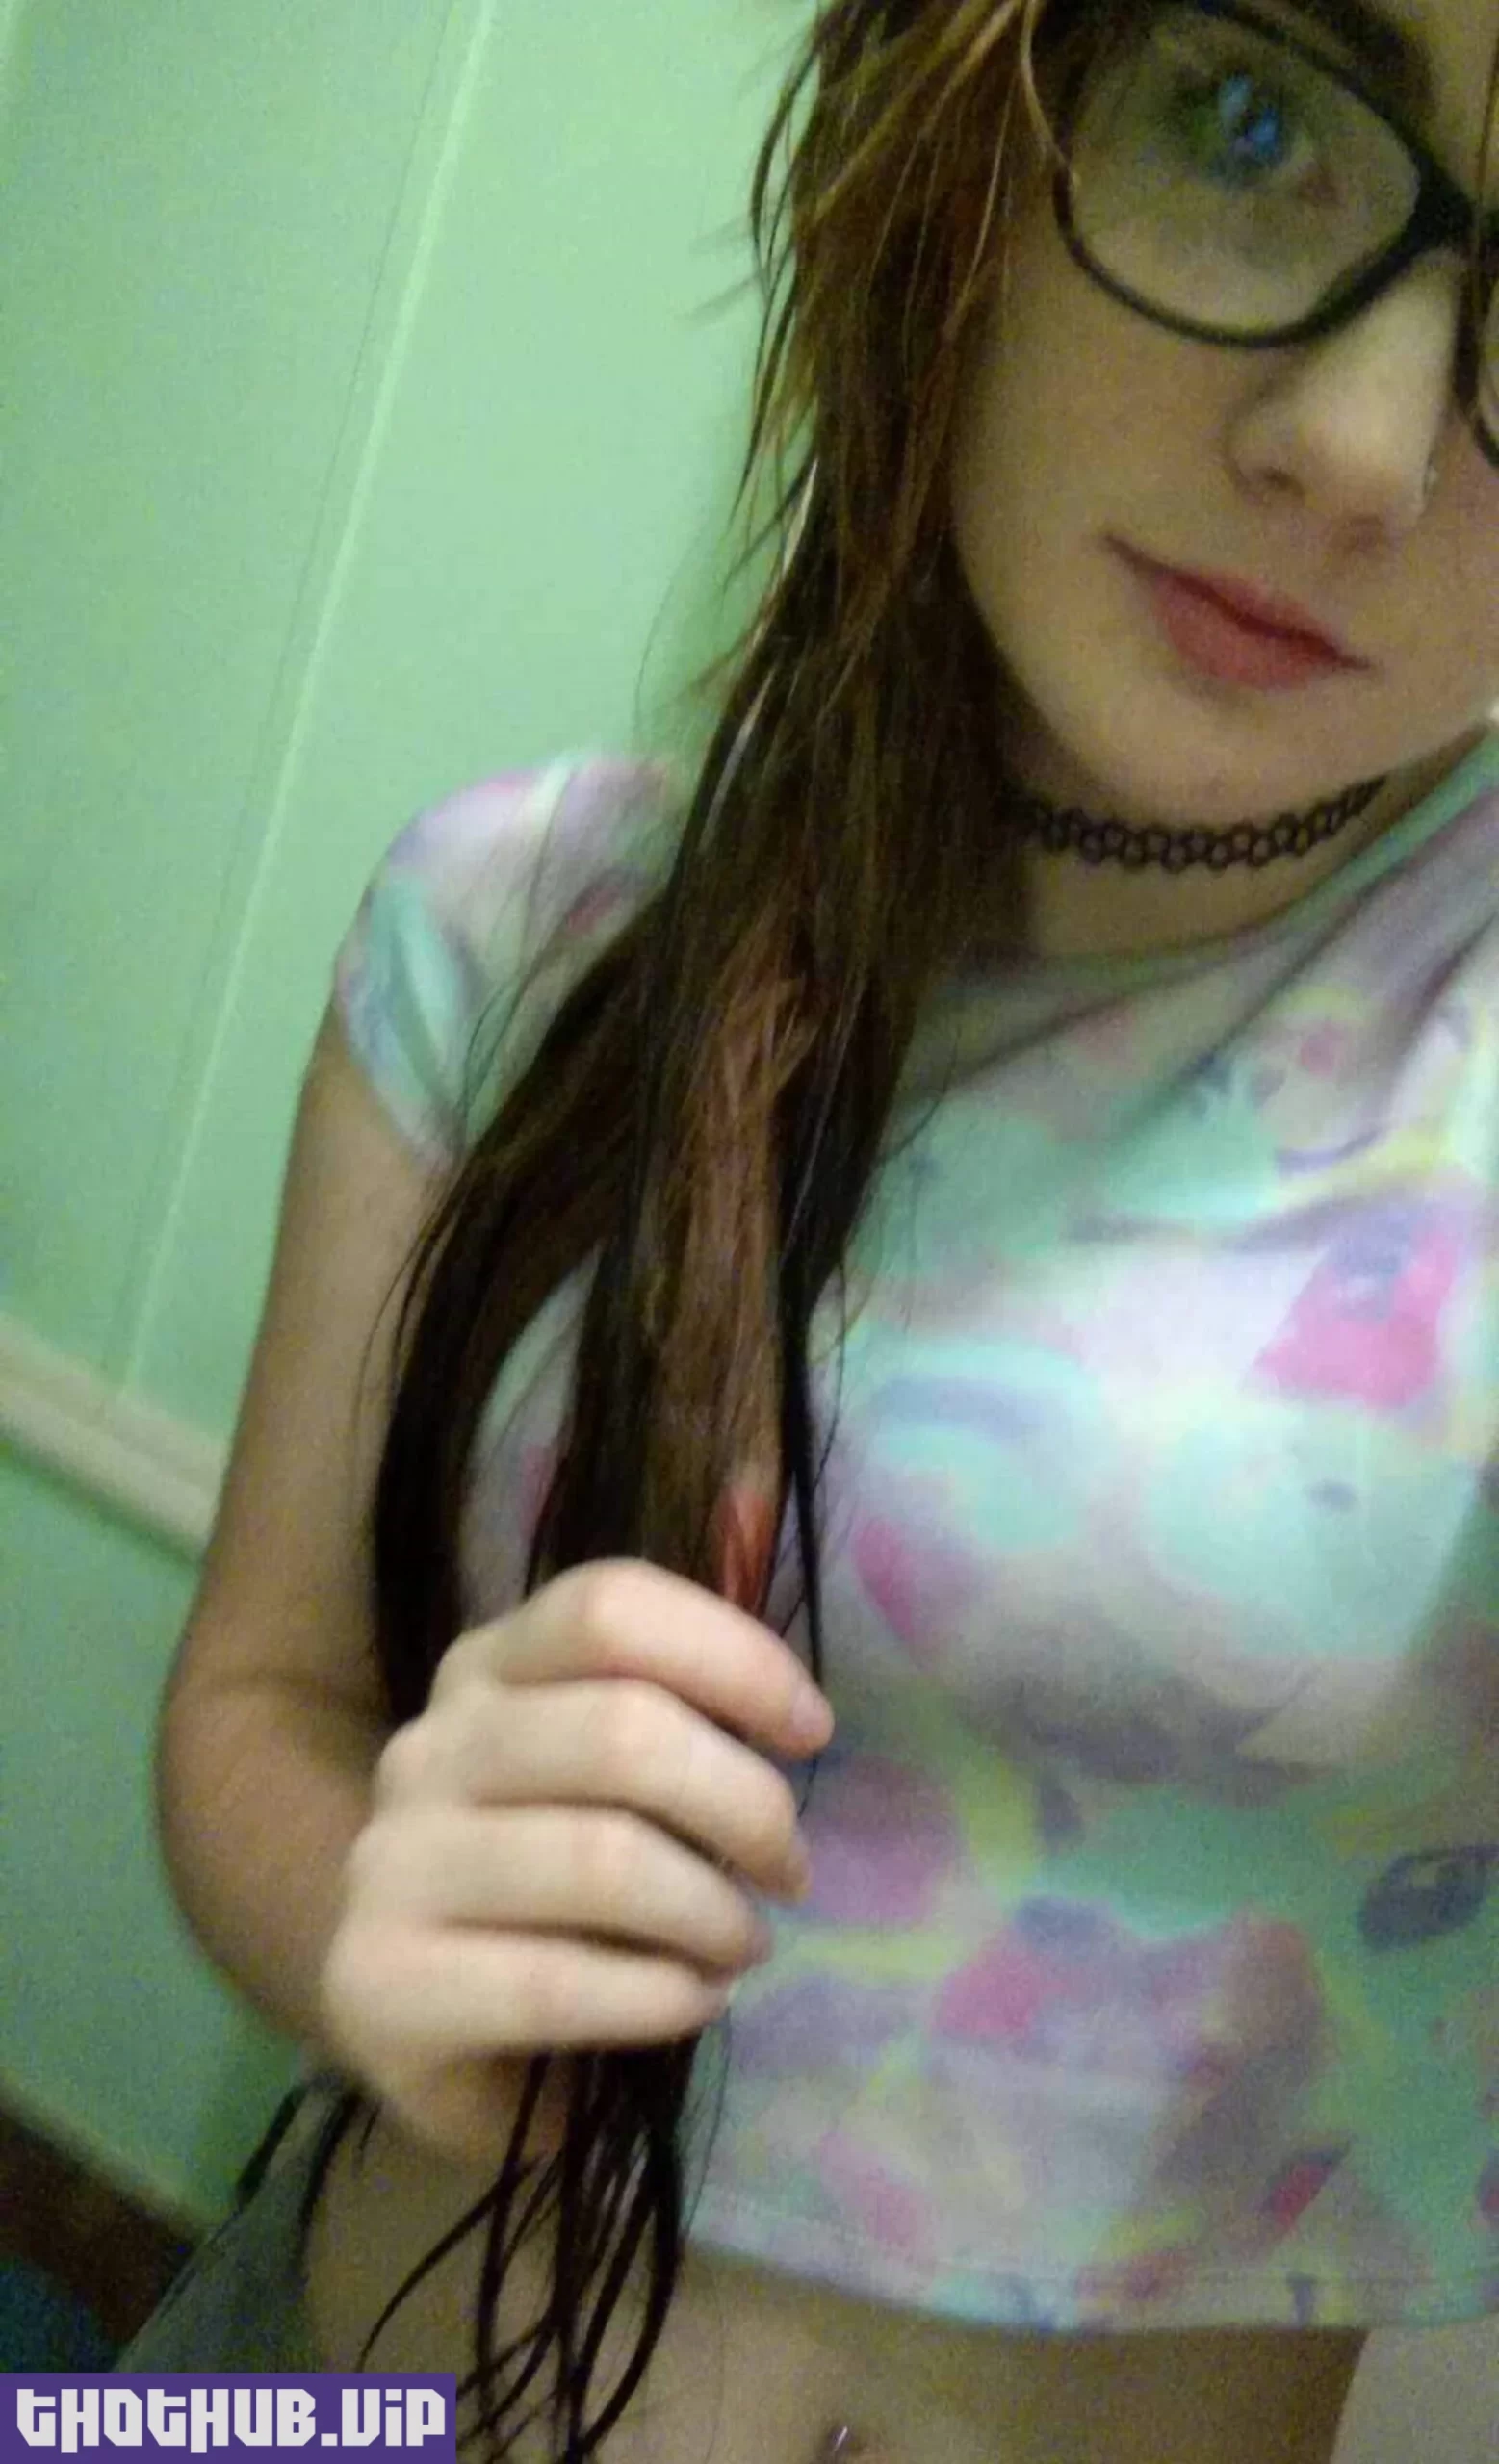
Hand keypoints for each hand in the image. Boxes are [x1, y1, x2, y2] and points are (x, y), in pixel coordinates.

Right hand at [318, 1557, 832, 2157]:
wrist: (421, 2022)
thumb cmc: (555, 1882)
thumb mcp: (612, 1766)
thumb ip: (680, 1665)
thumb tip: (761, 1495)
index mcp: (486, 1667)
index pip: (609, 1607)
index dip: (732, 1655)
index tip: (812, 1730)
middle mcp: (426, 1746)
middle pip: (621, 1732)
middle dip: (744, 1804)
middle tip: (790, 1868)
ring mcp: (390, 1863)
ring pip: (600, 1859)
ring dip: (712, 1913)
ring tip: (744, 1944)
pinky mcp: (379, 1984)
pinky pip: (556, 1982)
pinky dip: (660, 1998)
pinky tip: (695, 2001)